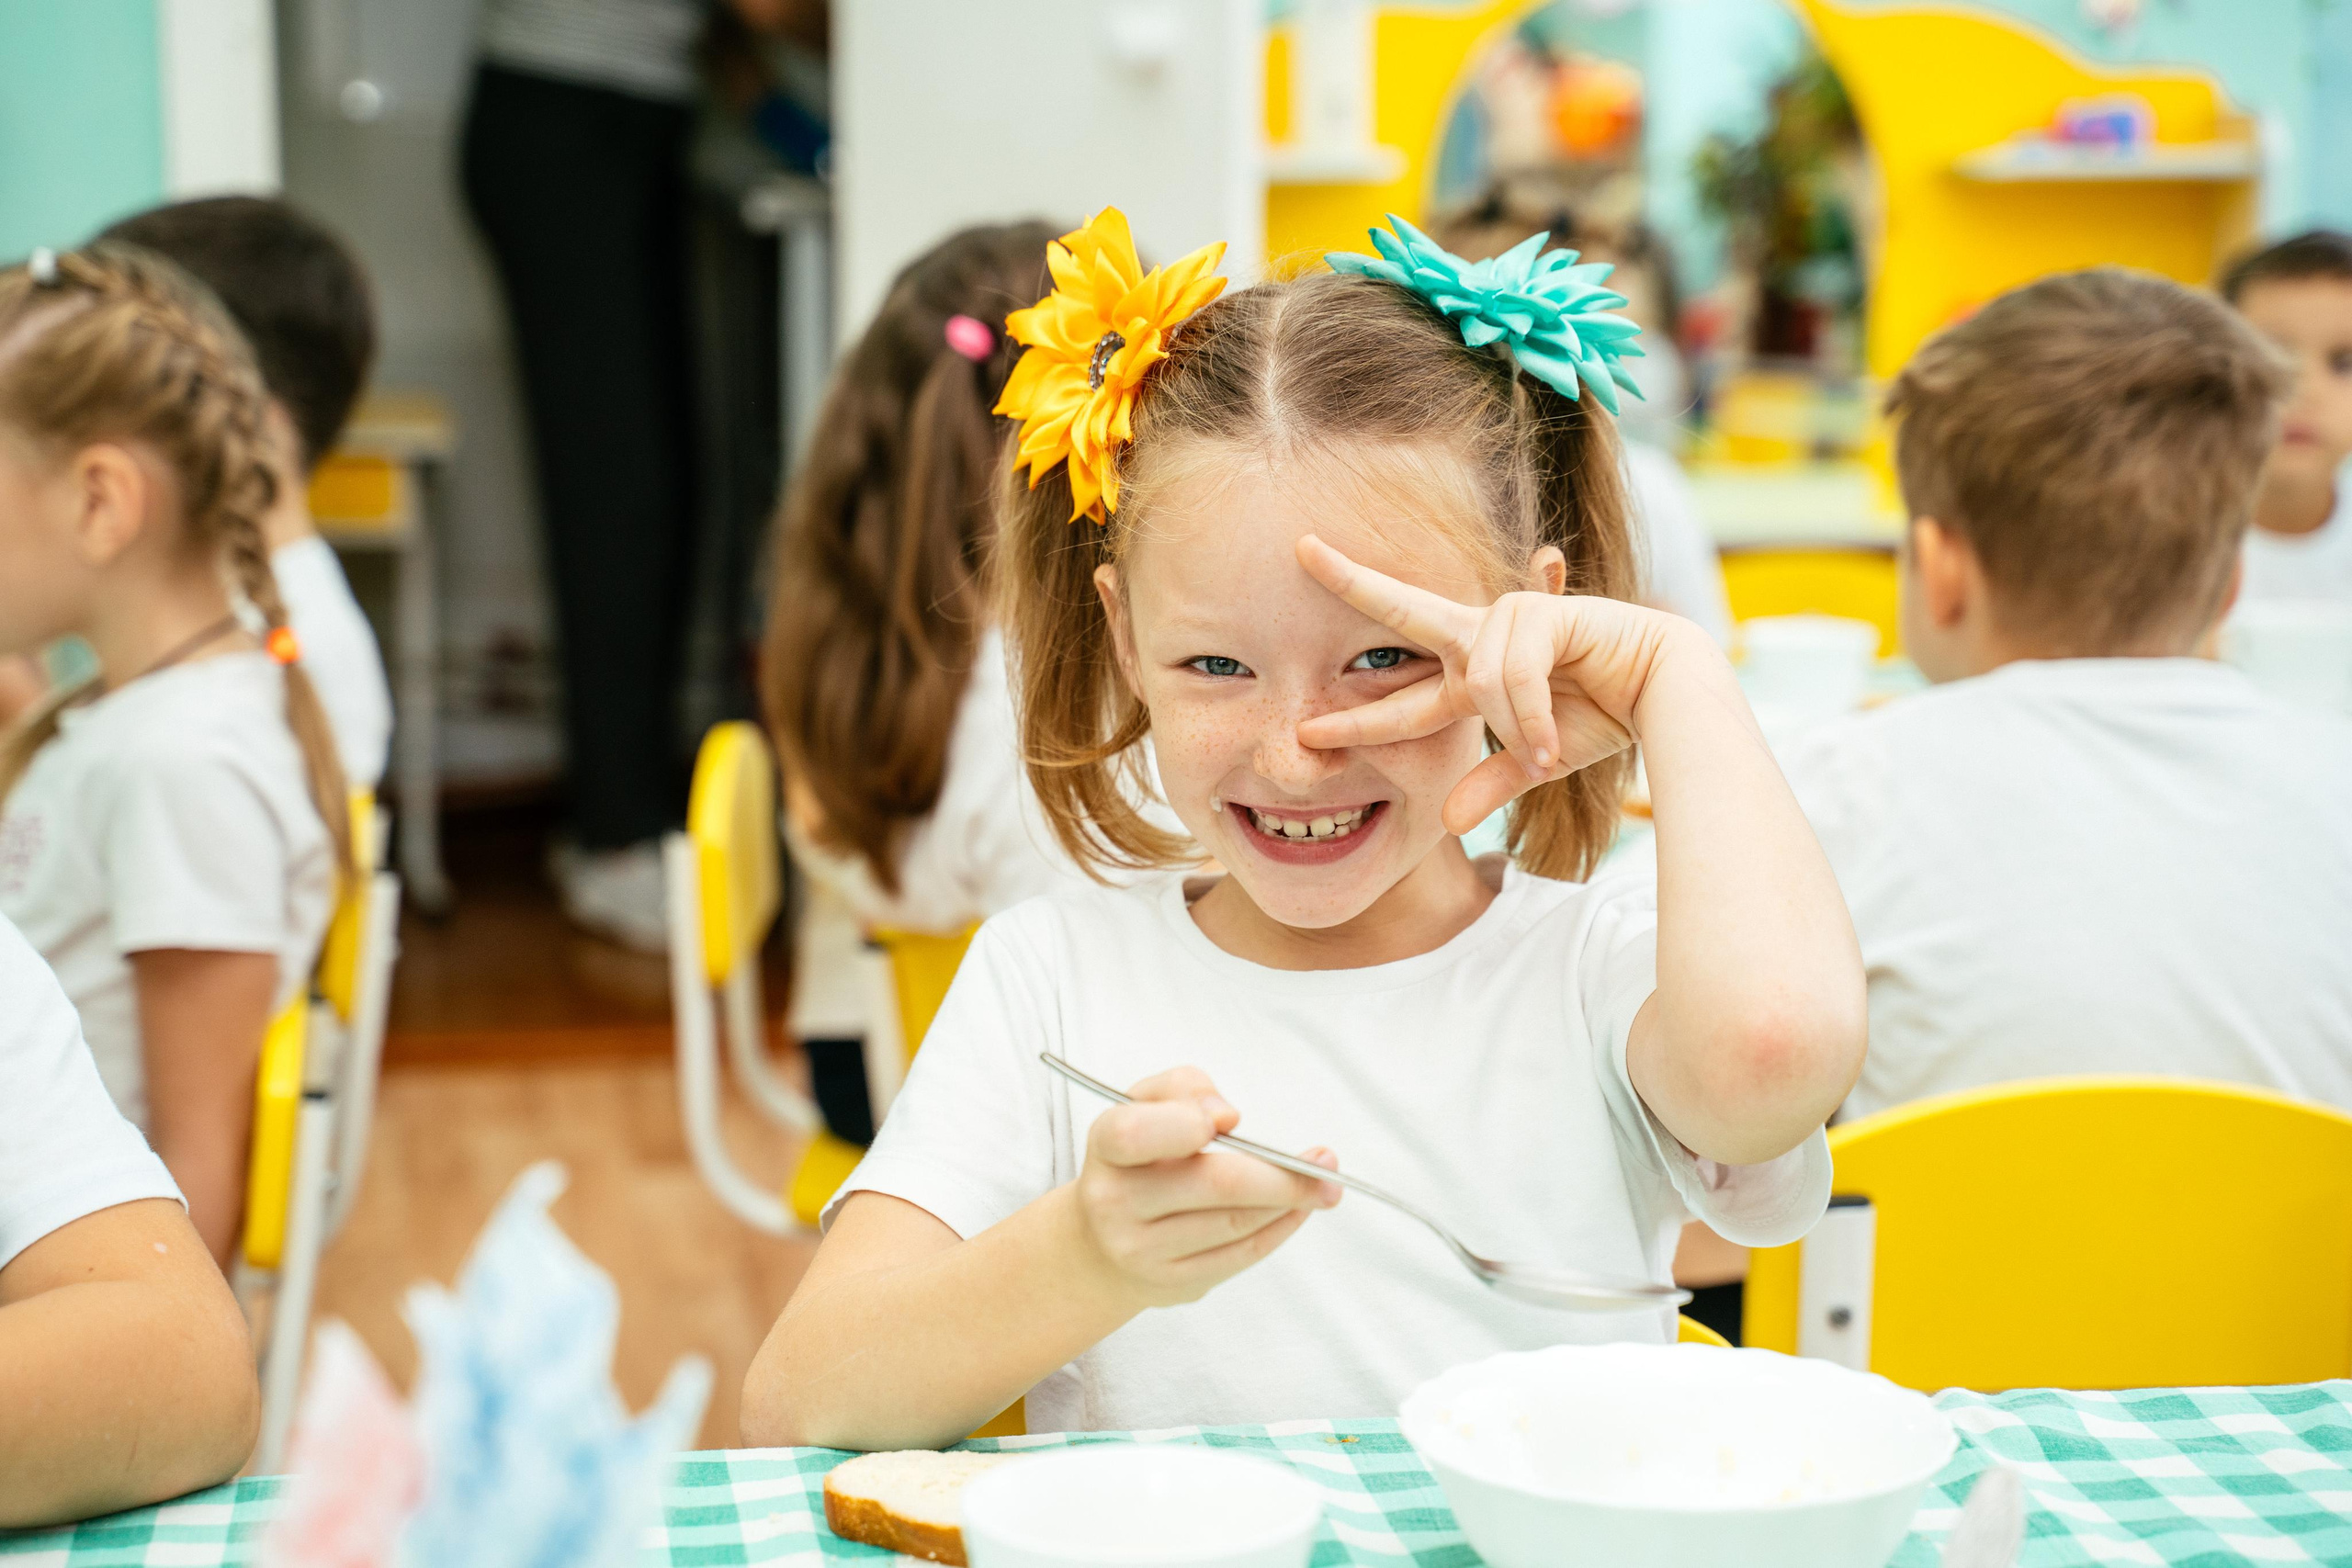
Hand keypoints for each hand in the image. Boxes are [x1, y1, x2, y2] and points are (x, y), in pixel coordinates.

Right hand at [1073, 1067, 1338, 1308]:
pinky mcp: (1173, 1284)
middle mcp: (1115, 1203)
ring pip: (1235, 1223)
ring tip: (1323, 1185)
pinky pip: (1240, 1255)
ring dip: (1290, 1201)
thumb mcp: (1143, 1106)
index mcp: (1107, 1147)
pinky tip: (1299, 1210)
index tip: (1232, 1118)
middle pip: (1214, 1185)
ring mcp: (1142, 1251)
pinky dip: (1278, 1229)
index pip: (1136, 1134)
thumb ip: (1183, 1088)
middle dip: (1282, 1175)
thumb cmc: (1136, 1160)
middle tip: (1326, 1163)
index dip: (1186, 1124)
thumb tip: (1225, 1116)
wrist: (1100, 1246)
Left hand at [1293, 534, 1680, 832]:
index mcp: (1469, 677)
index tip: (1305, 731)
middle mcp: (1480, 640)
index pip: (1399, 699)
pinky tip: (1554, 739)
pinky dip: (1532, 716)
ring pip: (1479, 682)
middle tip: (1300, 549)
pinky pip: (1513, 675)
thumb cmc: (1603, 716)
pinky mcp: (1543, 610)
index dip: (1354, 721)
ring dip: (1516, 727)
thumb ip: (1490, 784)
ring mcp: (1509, 620)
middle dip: (1351, 579)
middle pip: (1402, 609)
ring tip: (1547, 750)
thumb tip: (1449, 825)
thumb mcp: (1534, 760)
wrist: (1665, 693)